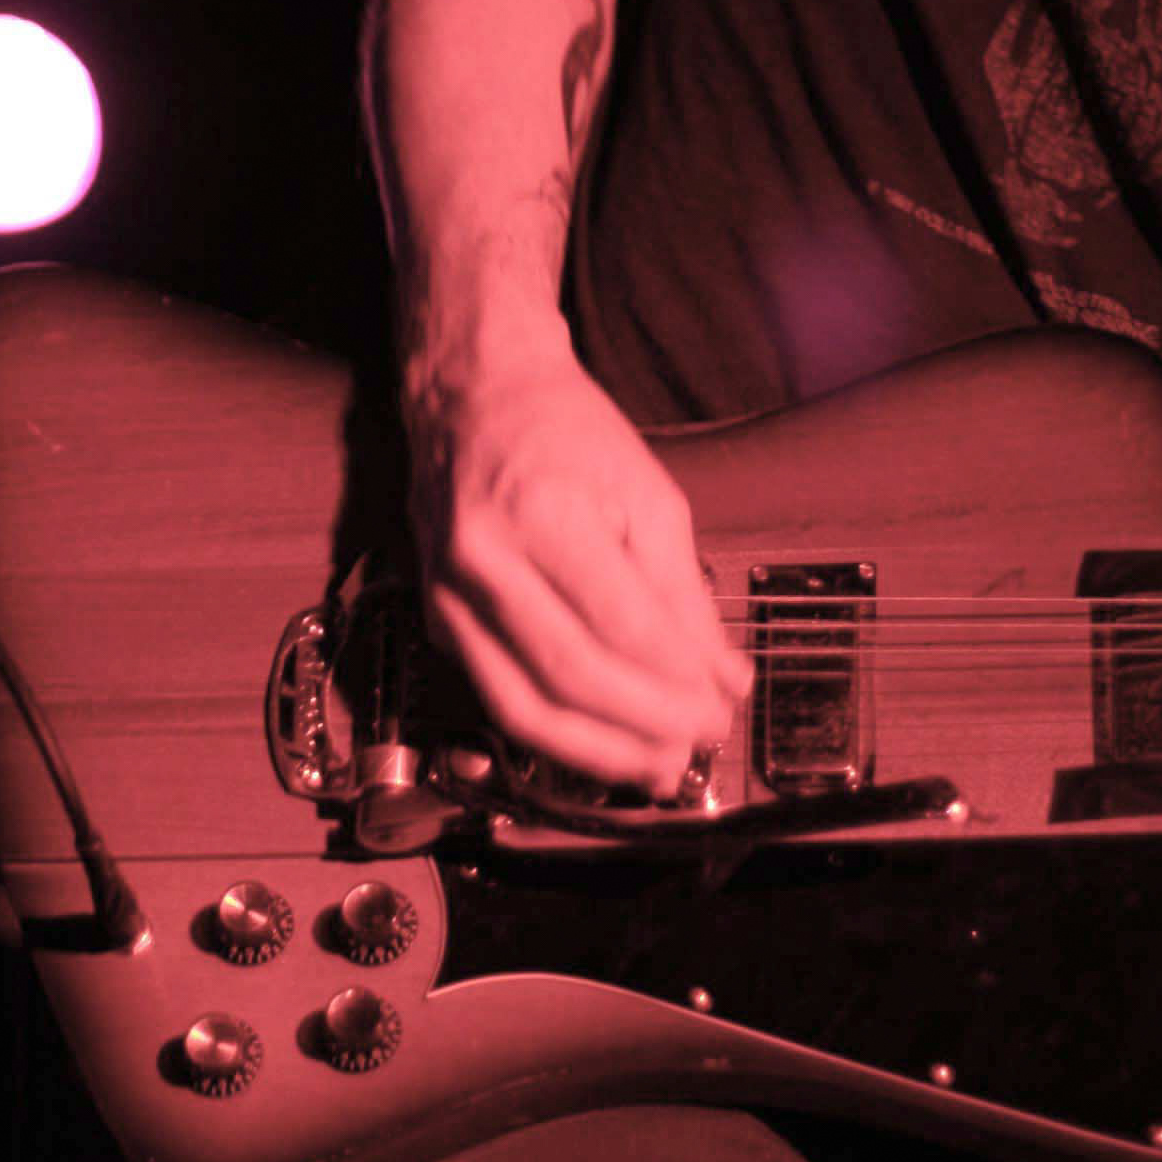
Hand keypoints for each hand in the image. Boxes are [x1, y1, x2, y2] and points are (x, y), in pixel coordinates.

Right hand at [405, 338, 750, 794]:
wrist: (471, 394)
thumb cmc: (562, 430)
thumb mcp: (646, 492)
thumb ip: (683, 592)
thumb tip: (721, 676)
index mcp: (541, 513)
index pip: (622, 626)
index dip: (679, 681)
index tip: (724, 705)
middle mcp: (482, 559)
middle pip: (571, 675)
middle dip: (645, 725)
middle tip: (698, 744)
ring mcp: (448, 594)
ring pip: (521, 707)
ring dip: (597, 753)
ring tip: (657, 767)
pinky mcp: (437, 619)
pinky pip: (497, 695)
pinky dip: (554, 731)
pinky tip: (602, 741)